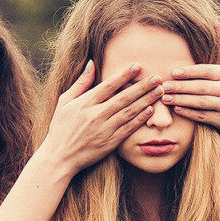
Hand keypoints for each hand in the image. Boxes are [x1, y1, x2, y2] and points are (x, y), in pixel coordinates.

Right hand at [40, 60, 163, 176]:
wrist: (60, 157)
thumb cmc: (61, 128)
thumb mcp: (64, 102)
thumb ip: (80, 83)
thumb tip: (91, 63)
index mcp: (85, 103)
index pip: (108, 85)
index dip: (124, 75)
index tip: (137, 66)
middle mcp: (96, 115)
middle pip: (123, 98)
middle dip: (142, 87)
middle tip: (157, 78)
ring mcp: (104, 130)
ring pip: (129, 112)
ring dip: (146, 101)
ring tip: (159, 91)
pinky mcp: (110, 143)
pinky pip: (128, 129)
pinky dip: (139, 119)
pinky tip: (151, 110)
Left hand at [160, 22, 219, 137]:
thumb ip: (219, 48)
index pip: (206, 70)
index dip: (190, 71)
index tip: (173, 72)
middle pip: (201, 87)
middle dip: (181, 87)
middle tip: (164, 86)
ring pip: (201, 102)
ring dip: (182, 100)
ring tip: (165, 98)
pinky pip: (203, 116)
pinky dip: (189, 113)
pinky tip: (176, 110)